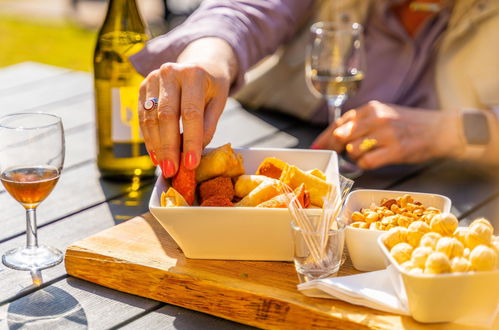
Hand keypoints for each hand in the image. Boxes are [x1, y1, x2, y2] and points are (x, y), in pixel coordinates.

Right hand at [138, 38, 236, 177]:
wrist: (199, 62)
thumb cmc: (212, 86)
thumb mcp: (218, 102)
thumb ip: (208, 126)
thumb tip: (193, 152)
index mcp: (194, 74)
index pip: (191, 113)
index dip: (190, 140)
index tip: (191, 164)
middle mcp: (170, 72)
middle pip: (166, 116)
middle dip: (169, 147)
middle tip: (172, 170)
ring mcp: (153, 78)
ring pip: (151, 118)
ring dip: (156, 146)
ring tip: (164, 166)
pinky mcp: (143, 86)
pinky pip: (143, 116)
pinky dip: (149, 138)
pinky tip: (155, 154)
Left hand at [312, 101, 464, 168]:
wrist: (440, 130)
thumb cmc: (409, 124)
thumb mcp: (383, 115)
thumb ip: (360, 123)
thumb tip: (334, 136)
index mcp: (371, 108)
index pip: (339, 122)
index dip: (325, 137)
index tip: (317, 146)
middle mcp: (376, 118)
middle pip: (341, 136)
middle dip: (337, 148)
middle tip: (342, 153)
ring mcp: (386, 134)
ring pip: (353, 150)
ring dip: (356, 157)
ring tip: (369, 154)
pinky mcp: (395, 150)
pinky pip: (367, 162)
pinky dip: (366, 165)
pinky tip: (375, 160)